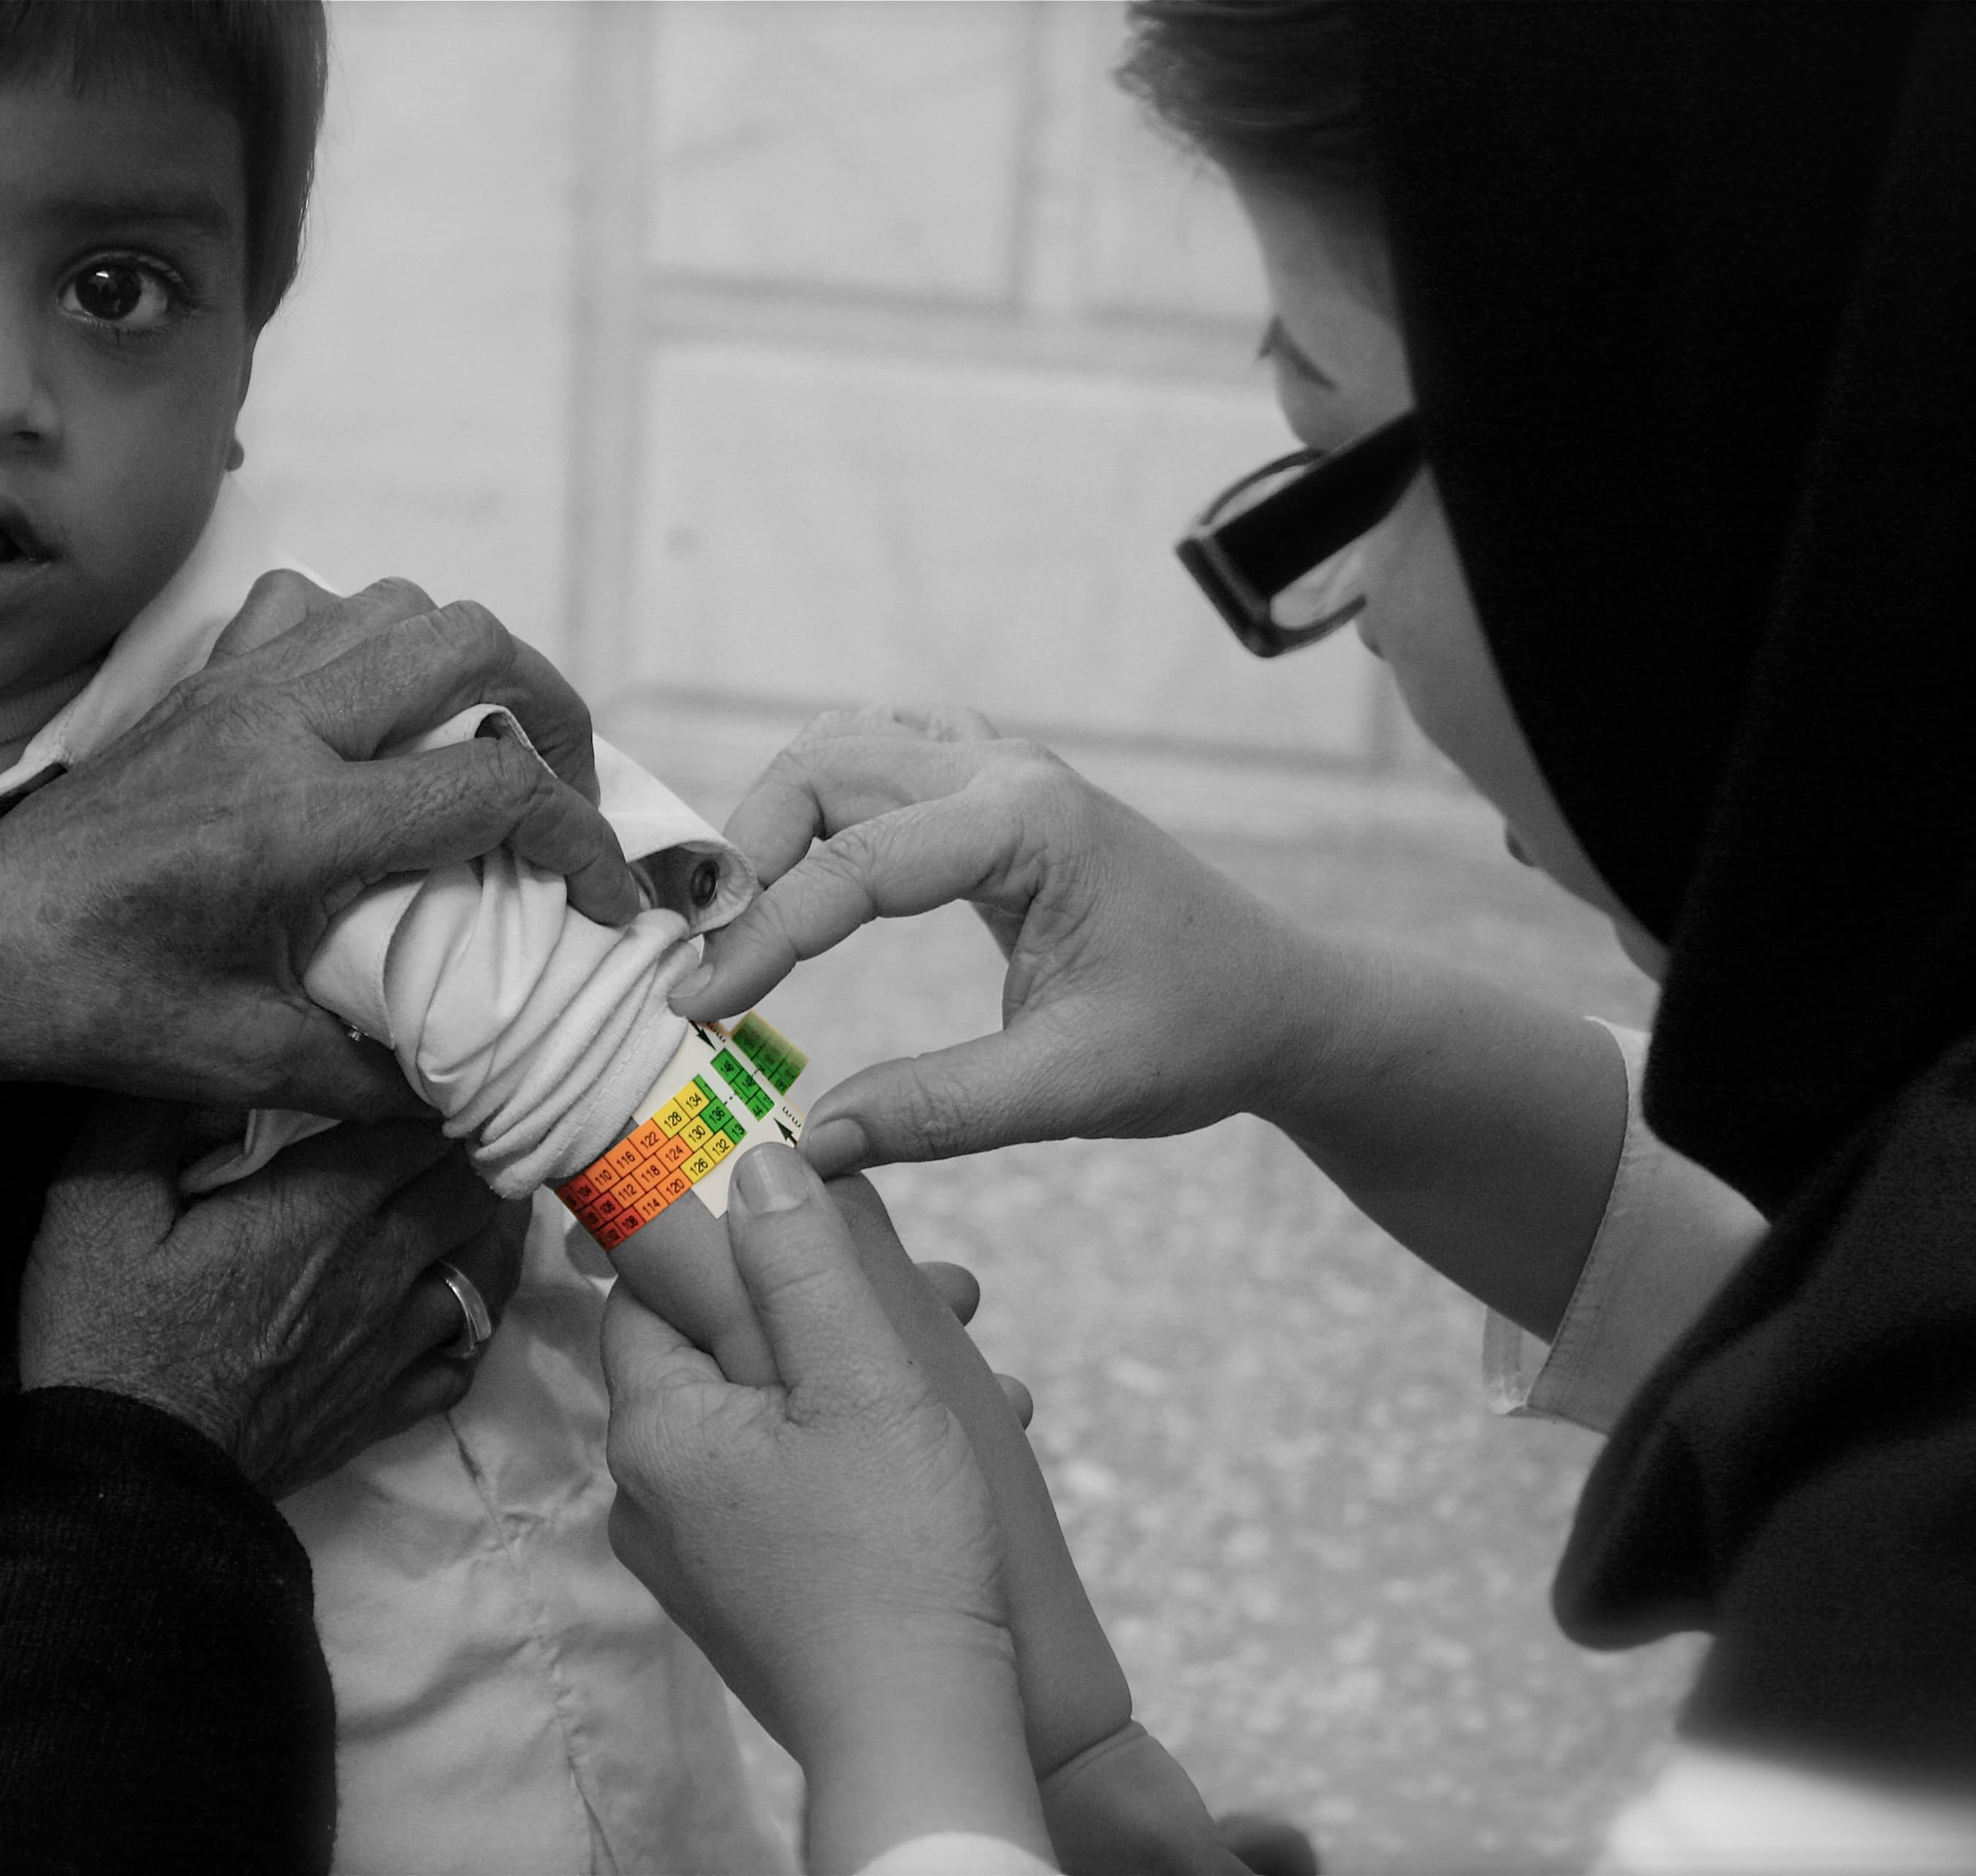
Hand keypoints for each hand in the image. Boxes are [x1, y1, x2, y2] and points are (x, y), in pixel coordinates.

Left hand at [0, 573, 636, 1112]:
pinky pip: (309, 606)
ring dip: (468, 666)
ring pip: (398, 605)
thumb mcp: (246, 1061)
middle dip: (552, 711)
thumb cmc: (94, 1004)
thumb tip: (467, 1090)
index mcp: (297, 821)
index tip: (604, 899)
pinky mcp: (202, 681)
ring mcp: (236, 687)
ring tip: (486, 749)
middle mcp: (277, 725)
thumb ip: (375, 1074)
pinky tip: (373, 712)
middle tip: (564, 793)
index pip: (493, 788)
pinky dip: (366, 638)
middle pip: (470, 642)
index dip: (582, 839)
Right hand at [19, 1100, 526, 1499]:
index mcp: (322, 1206)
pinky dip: (469, 1320)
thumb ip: (157, 1111)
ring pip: (486, 1270)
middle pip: (469, 1189)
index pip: (420, 1124)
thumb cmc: (107, 1332)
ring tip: (472, 1199)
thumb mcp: (96, 1198)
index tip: (414, 1070)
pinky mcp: (383, 1410)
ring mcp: (391, 1346)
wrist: (128, 1480)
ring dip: (485, 1227)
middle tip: (454, 1122)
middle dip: (469, 1147)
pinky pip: (463, 1358)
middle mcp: (379, 1269)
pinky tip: (447, 1301)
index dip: (427, 1090)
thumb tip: (216, 1050)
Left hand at [604, 1147, 1046, 1871]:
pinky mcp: (746, 1595)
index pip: (649, 1290)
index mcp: (657, 1427)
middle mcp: (651, 1494)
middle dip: (827, 1308)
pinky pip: (786, 1486)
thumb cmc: (897, 1560)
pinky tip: (941, 1448)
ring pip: (769, 1418)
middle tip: (935, 1294)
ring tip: (966, 1367)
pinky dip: (855, 1449)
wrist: (921, 1736)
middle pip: (722, 1352)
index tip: (806, 1214)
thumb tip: (755, 1164)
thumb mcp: (863, 1377)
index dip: (724, 1239)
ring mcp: (695, 1554)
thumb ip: (802, 1262)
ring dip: (860, 1377)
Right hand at [676, 708, 1346, 1174]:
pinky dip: (816, 805)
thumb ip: (941, 1111)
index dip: (760, 935)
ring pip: (839, 748)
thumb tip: (812, 1142)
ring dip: (772, 822)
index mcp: (1030, 824)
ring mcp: (999, 767)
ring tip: (734, 924)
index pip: (854, 863)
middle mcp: (1007, 771)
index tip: (695, 1005)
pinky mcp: (991, 790)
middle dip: (744, 856)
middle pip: (823, 768)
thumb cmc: (1196, 1035)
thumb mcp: (1073, 1087)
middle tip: (704, 961)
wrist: (1281, 1001)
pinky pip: (875, 756)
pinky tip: (793, 876)